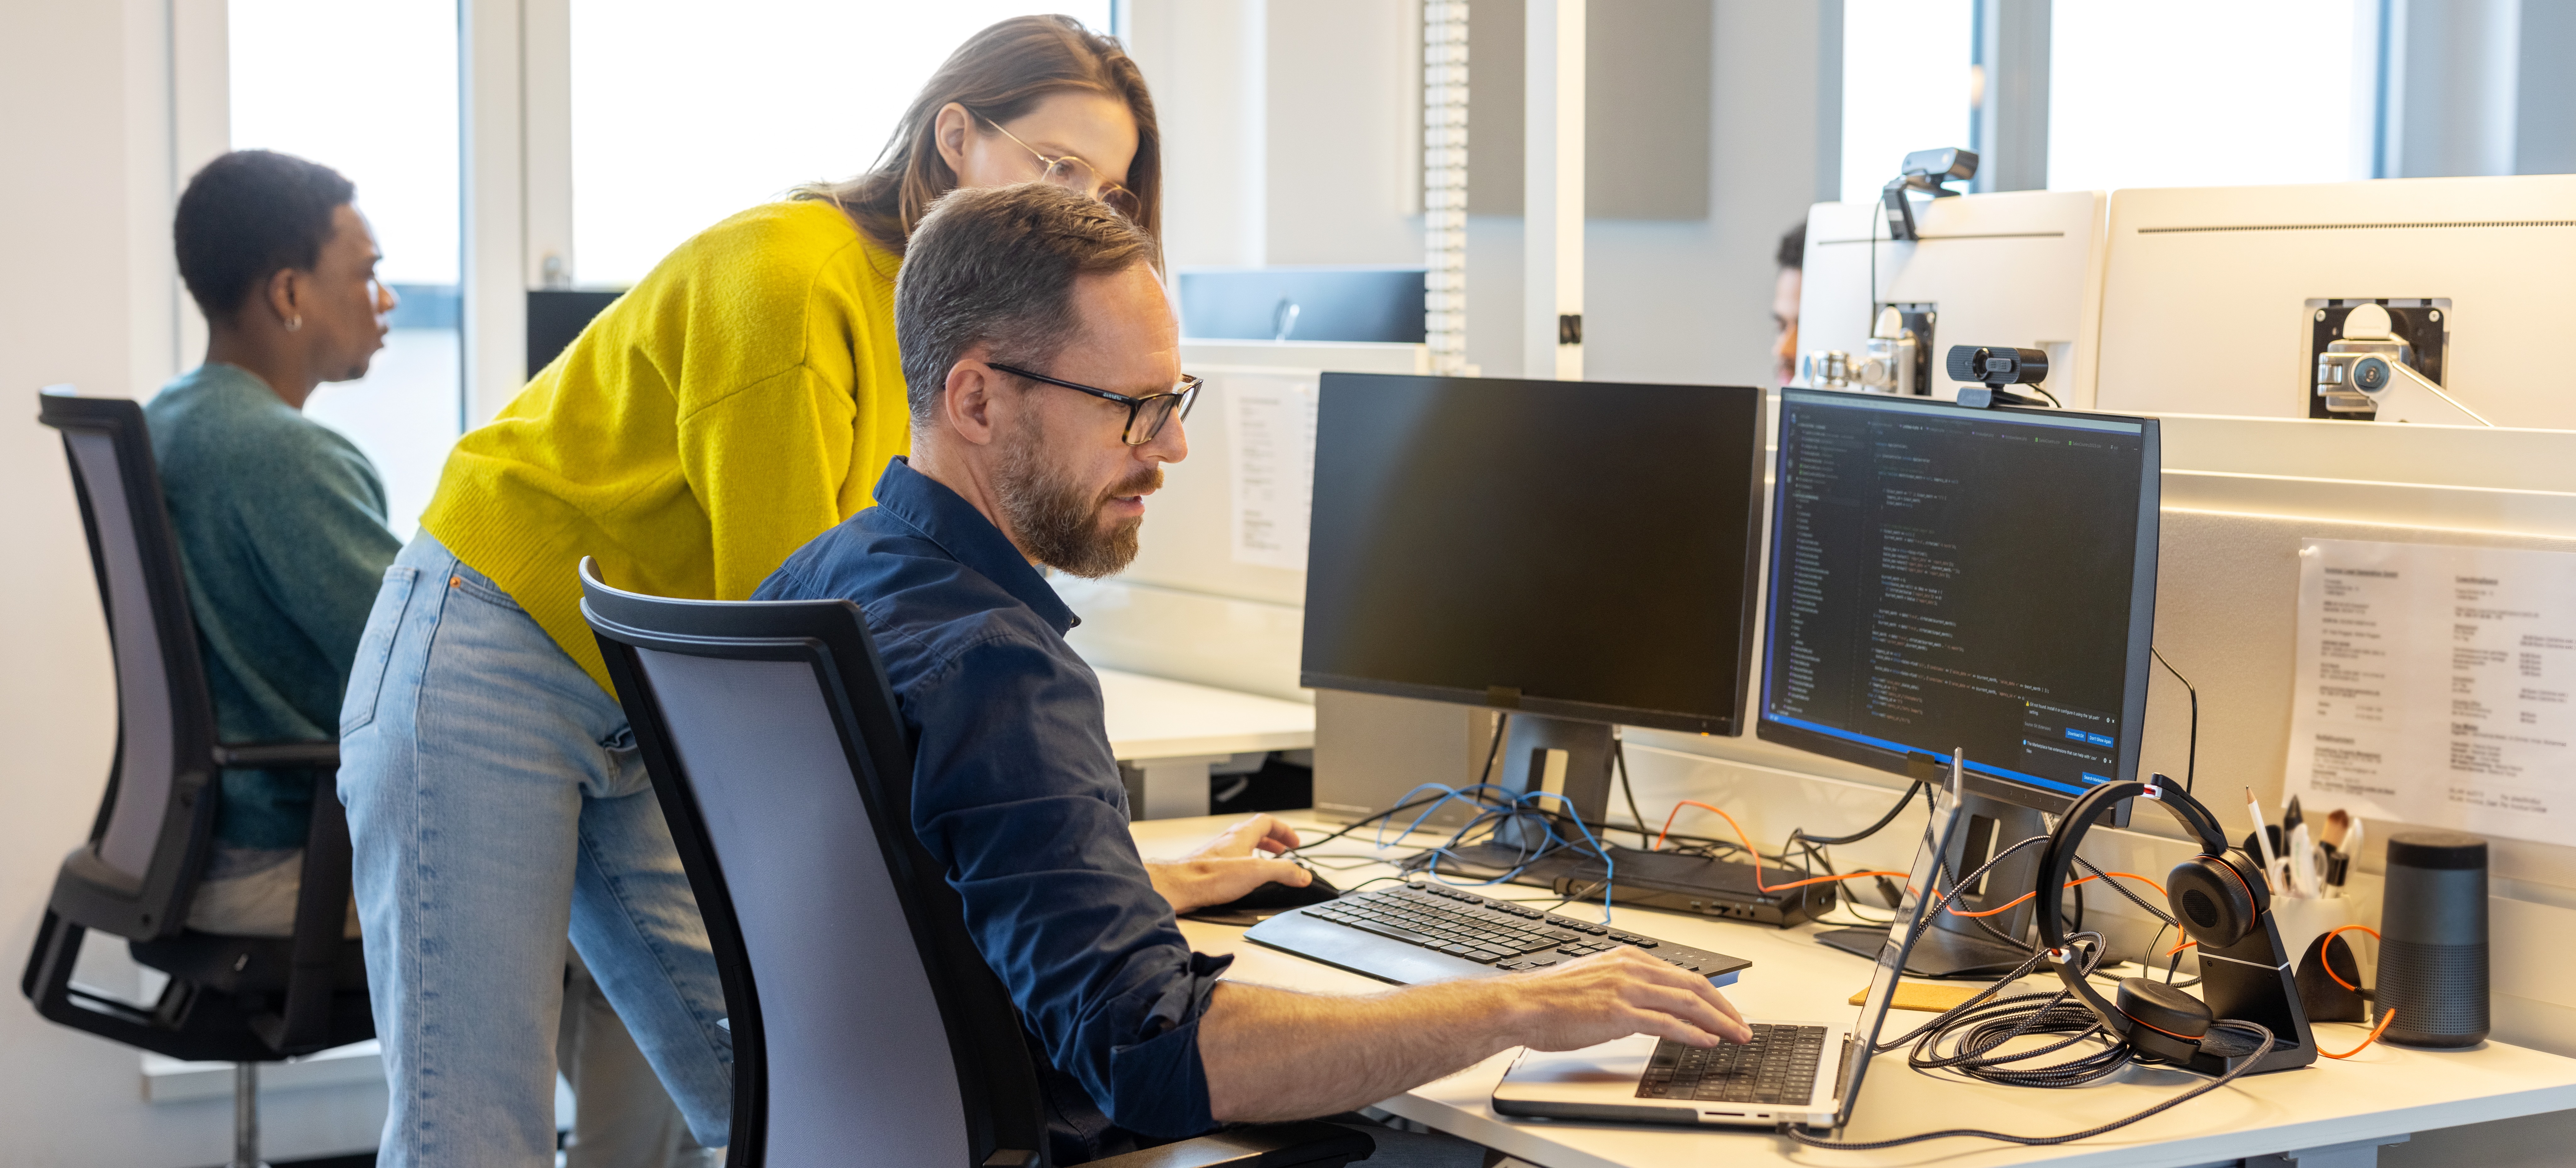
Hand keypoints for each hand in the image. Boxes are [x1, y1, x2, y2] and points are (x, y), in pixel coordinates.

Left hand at [1145, 814, 1311, 913]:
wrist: (1178, 887)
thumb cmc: (1209, 877)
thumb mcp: (1256, 872)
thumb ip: (1283, 871)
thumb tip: (1302, 874)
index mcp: (1241, 835)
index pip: (1267, 822)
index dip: (1284, 830)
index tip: (1294, 842)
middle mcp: (1228, 841)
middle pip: (1255, 832)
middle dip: (1272, 841)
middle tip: (1283, 851)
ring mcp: (1217, 854)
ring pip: (1242, 846)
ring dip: (1258, 853)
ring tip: (1266, 865)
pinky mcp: (1209, 868)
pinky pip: (1232, 861)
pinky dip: (1244, 866)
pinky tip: (1244, 880)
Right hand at [1499, 947, 1752, 1049]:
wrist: (1522, 1004)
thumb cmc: (1551, 998)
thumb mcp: (1595, 981)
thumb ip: (1624, 985)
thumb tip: (1646, 1002)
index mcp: (1627, 958)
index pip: (1682, 974)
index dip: (1711, 993)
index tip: (1725, 1009)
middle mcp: (1631, 968)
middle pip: (1694, 985)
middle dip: (1724, 1007)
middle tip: (1742, 1026)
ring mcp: (1627, 989)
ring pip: (1687, 1002)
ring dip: (1718, 1021)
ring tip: (1736, 1036)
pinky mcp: (1620, 1012)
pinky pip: (1667, 1023)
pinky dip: (1693, 1033)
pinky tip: (1707, 1041)